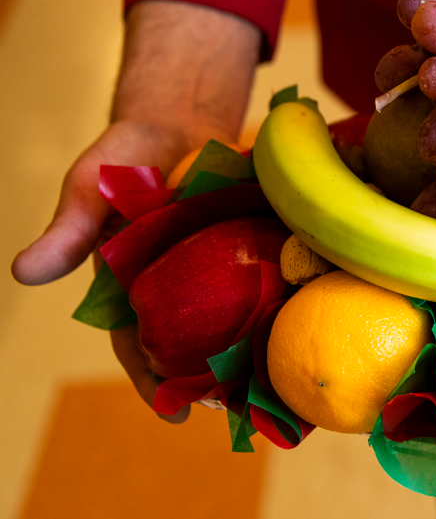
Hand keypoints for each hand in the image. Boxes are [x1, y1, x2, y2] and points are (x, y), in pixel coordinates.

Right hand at [11, 0, 259, 415]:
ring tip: (282, 391)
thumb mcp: (90, 188)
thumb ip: (69, 230)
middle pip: (197, 348)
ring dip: (256, 356)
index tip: (176, 416)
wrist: (180, 119)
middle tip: (243, 411)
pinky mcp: (255, 250)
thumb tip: (24, 273)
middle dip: (217, 383)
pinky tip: (308, 325)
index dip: (155, 382)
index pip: (141, 346)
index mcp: (133, 287)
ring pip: (238, 325)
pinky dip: (286, 306)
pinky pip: (272, 285)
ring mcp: (220, 273)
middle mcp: (179, 289)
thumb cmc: (125, 157)